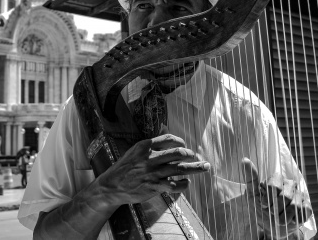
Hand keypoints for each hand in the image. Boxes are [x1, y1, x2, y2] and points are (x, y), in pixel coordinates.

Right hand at [95, 132, 209, 208]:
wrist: (112, 186)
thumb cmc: (125, 167)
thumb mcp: (136, 151)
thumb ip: (152, 144)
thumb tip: (165, 131)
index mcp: (145, 146)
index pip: (168, 138)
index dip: (180, 141)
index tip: (184, 144)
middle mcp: (151, 158)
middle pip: (178, 152)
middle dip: (190, 154)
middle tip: (195, 156)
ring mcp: (153, 173)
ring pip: (180, 168)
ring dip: (195, 167)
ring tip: (205, 167)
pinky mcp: (154, 186)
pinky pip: (175, 185)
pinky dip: (184, 184)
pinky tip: (186, 183)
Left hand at [209, 158, 311, 239]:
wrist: (271, 227)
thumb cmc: (261, 209)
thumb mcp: (252, 195)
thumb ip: (250, 178)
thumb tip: (245, 160)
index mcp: (277, 179)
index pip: (274, 187)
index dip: (268, 199)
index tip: (263, 205)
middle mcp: (290, 184)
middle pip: (285, 197)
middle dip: (276, 209)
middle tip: (272, 213)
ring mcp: (299, 195)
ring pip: (294, 205)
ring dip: (284, 217)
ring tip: (279, 219)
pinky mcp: (307, 206)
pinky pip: (304, 211)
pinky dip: (294, 219)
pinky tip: (290, 220)